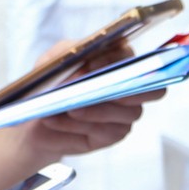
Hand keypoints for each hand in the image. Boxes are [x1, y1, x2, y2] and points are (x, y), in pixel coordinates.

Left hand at [19, 39, 162, 159]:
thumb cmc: (50, 84)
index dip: (115, 60)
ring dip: (94, 109)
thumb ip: (69, 55)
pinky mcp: (114, 134)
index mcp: (119, 60)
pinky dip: (77, 125)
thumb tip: (83, 69)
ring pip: (126, 113)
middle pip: (151, 88)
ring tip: (67, 106)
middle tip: (99, 89)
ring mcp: (127, 113)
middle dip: (128, 88)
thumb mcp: (53, 60)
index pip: (131, 57)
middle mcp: (132, 86)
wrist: (36, 120)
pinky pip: (105, 130)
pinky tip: (54, 119)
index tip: (90, 65)